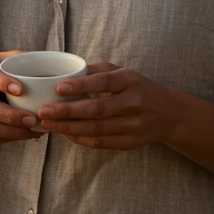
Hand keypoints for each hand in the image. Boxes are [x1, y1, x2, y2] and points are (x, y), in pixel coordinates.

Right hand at [0, 51, 40, 144]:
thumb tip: (55, 69)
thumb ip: (26, 60)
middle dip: (11, 116)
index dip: (1, 82)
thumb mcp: (6, 59)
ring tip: (34, 129)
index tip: (21, 90)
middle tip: (33, 119)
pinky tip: (25, 134)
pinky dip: (8, 138)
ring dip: (13, 132)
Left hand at [37, 63, 175, 150]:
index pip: (104, 82)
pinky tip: (65, 133)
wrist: (169, 113)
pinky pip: (102, 142)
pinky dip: (81, 139)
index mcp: (131, 81)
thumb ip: (98, 70)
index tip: (58, 87)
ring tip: (48, 124)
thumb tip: (67, 71)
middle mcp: (134, 103)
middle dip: (67, 111)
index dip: (81, 86)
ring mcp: (134, 125)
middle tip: (44, 111)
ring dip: (69, 128)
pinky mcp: (131, 142)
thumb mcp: (124, 72)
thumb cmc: (138, 88)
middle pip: (97, 109)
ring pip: (97, 129)